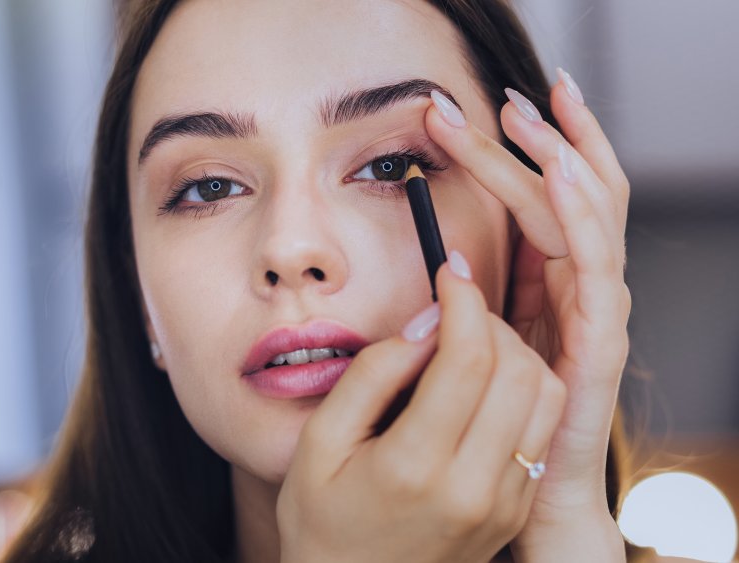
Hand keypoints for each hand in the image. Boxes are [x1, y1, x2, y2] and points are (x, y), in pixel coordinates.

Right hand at [276, 257, 566, 562]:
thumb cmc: (323, 520)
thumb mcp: (319, 442)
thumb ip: (372, 375)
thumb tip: (426, 325)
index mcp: (415, 467)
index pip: (469, 359)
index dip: (465, 301)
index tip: (450, 273)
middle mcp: (472, 487)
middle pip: (518, 370)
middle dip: (490, 320)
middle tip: (454, 310)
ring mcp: (502, 503)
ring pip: (546, 396)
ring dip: (515, 353)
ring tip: (470, 345)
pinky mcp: (516, 509)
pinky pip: (542, 429)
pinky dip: (523, 389)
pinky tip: (483, 384)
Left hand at [424, 70, 630, 558]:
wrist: (527, 492)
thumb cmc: (496, 414)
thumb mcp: (478, 340)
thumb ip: (475, 299)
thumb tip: (447, 253)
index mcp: (550, 282)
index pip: (542, 198)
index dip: (517, 152)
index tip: (477, 110)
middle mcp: (579, 287)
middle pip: (571, 194)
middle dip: (544, 140)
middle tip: (507, 96)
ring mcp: (595, 311)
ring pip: (590, 218)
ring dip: (563, 159)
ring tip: (537, 115)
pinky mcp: (599, 342)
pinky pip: (595, 270)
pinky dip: (581, 219)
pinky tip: (562, 177)